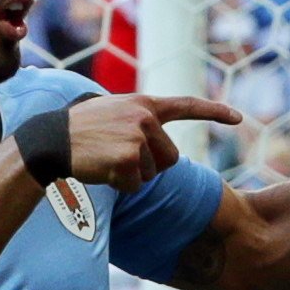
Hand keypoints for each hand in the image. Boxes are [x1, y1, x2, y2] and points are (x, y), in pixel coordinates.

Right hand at [67, 94, 241, 192]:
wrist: (50, 140)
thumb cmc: (78, 129)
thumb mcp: (112, 112)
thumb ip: (139, 120)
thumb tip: (156, 144)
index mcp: (143, 104)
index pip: (187, 105)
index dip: (215, 112)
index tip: (239, 118)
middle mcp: (145, 118)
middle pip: (170, 158)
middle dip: (150, 165)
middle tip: (117, 155)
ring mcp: (137, 138)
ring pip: (153, 174)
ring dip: (132, 175)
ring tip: (105, 159)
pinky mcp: (128, 159)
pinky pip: (137, 186)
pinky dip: (121, 185)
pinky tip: (101, 170)